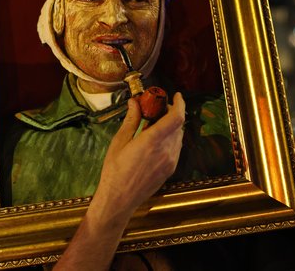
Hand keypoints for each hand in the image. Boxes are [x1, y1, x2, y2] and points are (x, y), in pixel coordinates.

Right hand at [53, 94, 184, 270]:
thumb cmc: (115, 170)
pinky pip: (176, 148)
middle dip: (172, 112)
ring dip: (172, 126)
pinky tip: (156, 140)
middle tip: (159, 108)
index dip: (180, 104)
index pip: (176, 118)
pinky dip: (171, 138)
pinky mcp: (170, 170)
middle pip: (178, 125)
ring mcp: (170, 161)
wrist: (119, 199)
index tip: (177, 95)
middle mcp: (166, 151)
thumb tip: (135, 102)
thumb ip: (131, 120)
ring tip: (155, 124)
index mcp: (152, 141)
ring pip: (179, 136)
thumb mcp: (120, 142)